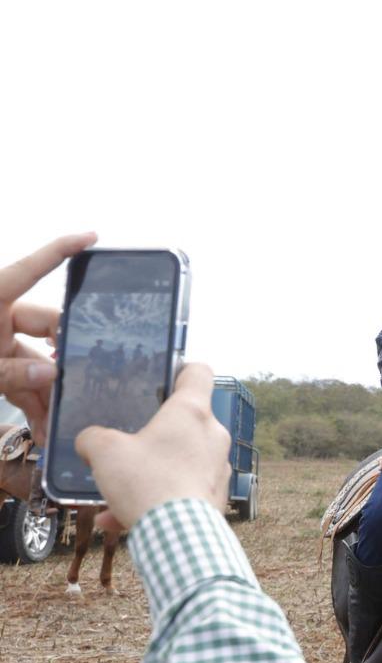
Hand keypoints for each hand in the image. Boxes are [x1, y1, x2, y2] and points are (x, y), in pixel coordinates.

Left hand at [0, 232, 97, 438]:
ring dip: (46, 393)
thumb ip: (9, 372)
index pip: (30, 268)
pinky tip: (43, 427)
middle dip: (63, 356)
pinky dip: (30, 403)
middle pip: (44, 325)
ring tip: (57, 422)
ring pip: (33, 363)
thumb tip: (52, 374)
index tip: (92, 236)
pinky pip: (18, 381)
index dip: (61, 250)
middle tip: (80, 379)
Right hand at [75, 362, 230, 531]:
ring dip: (149, 471)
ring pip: (180, 460)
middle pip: (187, 420)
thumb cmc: (147, 483)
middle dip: (156, 431)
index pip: (198, 372)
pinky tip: (118, 519)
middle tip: (129, 443)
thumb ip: (93, 437)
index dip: (180, 369)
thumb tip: (90, 440)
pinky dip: (155, 499)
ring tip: (116, 490)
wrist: (179, 537)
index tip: (163, 377)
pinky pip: (181, 490)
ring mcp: (219, 466)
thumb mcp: (104, 452)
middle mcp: (213, 434)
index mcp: (191, 411)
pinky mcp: (217, 495)